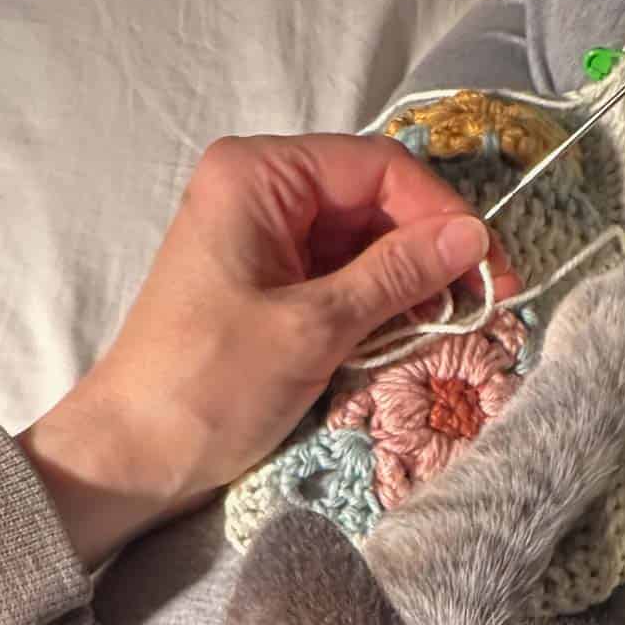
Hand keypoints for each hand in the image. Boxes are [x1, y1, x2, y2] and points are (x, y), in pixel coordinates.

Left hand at [18, 133, 520, 568]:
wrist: (133, 456)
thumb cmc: (210, 385)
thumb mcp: (315, 326)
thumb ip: (398, 274)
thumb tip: (473, 236)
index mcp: (258, 176)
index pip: (378, 167)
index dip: (442, 213)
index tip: (492, 267)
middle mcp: (260, 191)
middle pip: (373, 200)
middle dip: (429, 249)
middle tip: (482, 302)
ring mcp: (263, 238)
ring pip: (363, 241)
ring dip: (409, 280)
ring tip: (447, 323)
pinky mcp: (269, 283)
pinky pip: (340, 275)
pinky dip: (378, 302)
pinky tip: (406, 332)